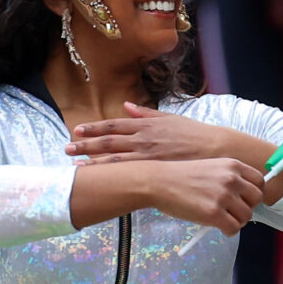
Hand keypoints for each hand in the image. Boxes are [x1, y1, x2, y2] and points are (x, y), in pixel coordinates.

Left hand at [66, 103, 257, 168]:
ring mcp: (148, 155)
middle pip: (109, 141)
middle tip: (66, 147)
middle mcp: (144, 139)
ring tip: (74, 164)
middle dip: (86, 145)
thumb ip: (146, 113)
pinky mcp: (156, 169)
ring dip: (93, 161)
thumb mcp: (170, 118)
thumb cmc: (194, 135)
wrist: (216, 150)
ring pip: (115, 158)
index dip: (95, 128)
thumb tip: (126, 106)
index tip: (78, 130)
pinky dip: (112, 174)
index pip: (115, 125)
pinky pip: (129, 173)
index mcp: (146, 125)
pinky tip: (100, 178)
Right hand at [146, 157, 267, 235]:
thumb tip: (243, 197)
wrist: (159, 182)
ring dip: (237, 221)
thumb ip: (228, 178)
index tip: (246, 199)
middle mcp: (232, 179)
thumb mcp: (210, 167)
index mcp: (232, 165)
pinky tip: (218, 226)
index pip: (260, 181)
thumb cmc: (180, 176)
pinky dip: (229, 231)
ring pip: (246, 216)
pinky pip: (234, 228)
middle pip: (257, 199)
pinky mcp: (214, 213)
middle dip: (247, 207)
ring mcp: (224, 196)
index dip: (254, 192)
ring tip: (223, 220)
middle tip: (234, 211)